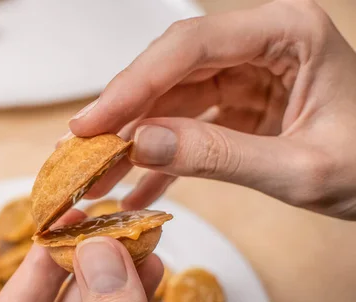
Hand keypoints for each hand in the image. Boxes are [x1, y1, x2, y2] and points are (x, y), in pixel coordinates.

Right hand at [68, 0, 355, 219]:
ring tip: (100, 174)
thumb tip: (141, 145)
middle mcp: (260, 45)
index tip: (92, 122)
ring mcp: (247, 75)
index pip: (189, 47)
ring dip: (135, 139)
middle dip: (125, 113)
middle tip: (82, 149)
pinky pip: (188, 125)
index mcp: (286, 34)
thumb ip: (218, 156)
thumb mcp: (300, 169)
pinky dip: (163, 157)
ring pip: (171, 98)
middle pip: (171, 70)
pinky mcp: (239, 105)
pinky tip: (138, 187)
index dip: (132, 84)